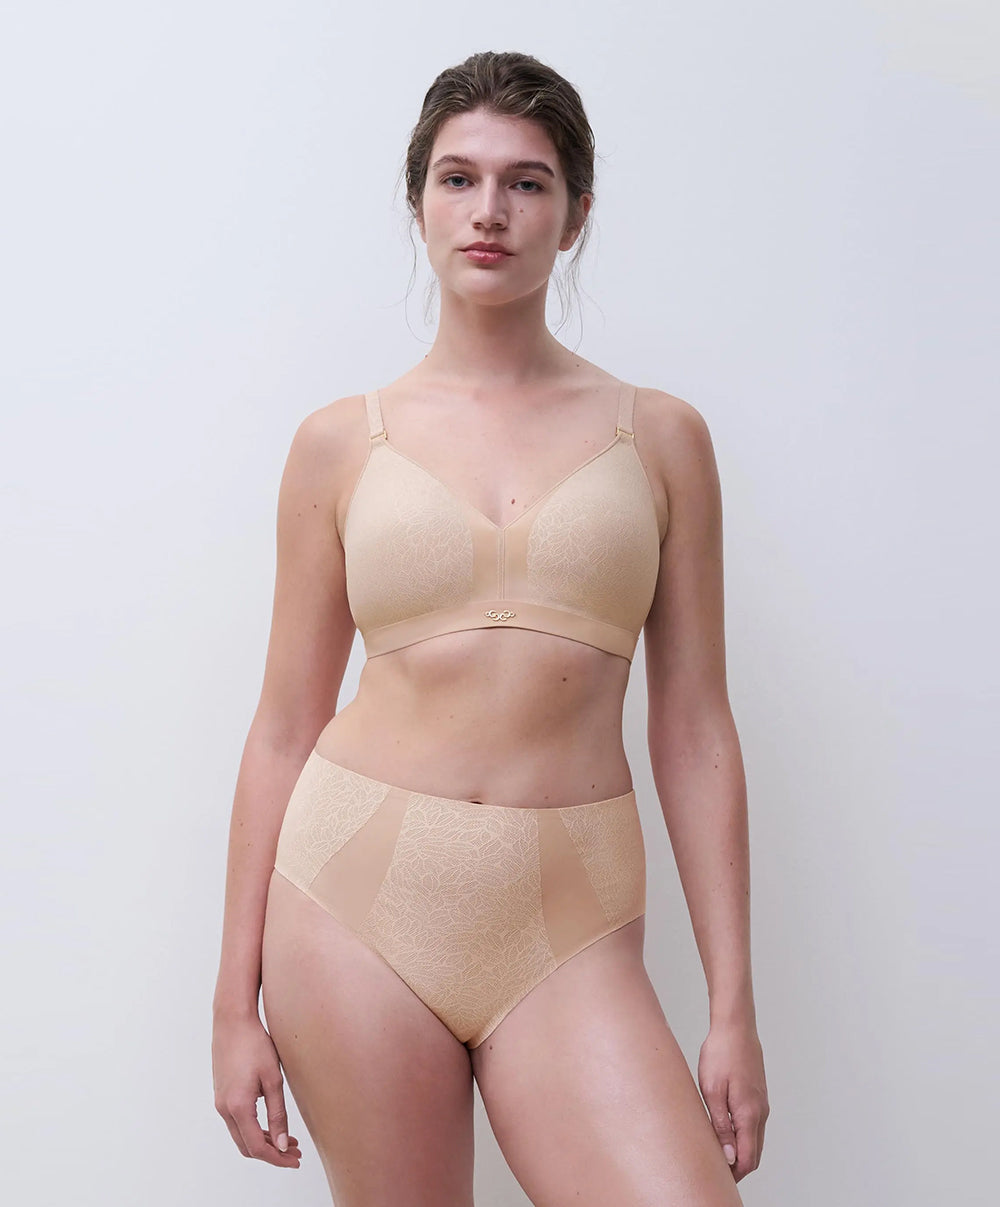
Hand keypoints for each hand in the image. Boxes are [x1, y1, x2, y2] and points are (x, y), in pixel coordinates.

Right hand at [212, 1011, 302, 1167]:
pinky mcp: (221, 1094)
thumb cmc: (255, 1044)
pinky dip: (254, 1129)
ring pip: (241, 1135)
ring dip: (263, 1141)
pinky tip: (271, 1123)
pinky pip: (237, 1122)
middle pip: (247, 1146)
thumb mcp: (273, 1079)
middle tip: (294, 1152)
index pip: (257, 1147)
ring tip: (287, 1140)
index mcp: (238, 1107)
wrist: (232, 1021)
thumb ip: (278, 1114)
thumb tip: (282, 1144)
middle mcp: (224, 1109)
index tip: (294, 1160)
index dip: (277, 1158)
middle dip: (271, 1153)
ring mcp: (220, 1102)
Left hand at [698, 1018, 768, 1182]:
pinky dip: (744, 1138)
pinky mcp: (758, 1096)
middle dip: (738, 1168)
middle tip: (716, 1172)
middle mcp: (761, 1113)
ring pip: (755, 1140)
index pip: (747, 1158)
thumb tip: (728, 1157)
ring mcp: (762, 1105)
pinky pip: (755, 1126)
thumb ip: (721, 1126)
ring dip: (741, 1153)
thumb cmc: (721, 1055)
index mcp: (749, 1114)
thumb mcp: (712, 1091)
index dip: (734, 1174)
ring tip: (718, 1155)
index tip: (718, 1178)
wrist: (736, 1028)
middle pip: (754, 1154)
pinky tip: (726, 1134)